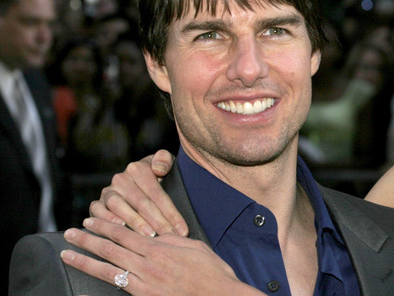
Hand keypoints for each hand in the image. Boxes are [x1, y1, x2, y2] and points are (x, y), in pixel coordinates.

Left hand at [61, 218, 264, 295]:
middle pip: (110, 249)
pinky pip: (116, 292)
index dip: (105, 226)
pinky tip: (80, 293)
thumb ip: (171, 240)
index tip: (91, 220)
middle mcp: (147, 265)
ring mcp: (144, 284)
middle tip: (70, 233)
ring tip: (67, 255)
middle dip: (88, 239)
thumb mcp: (194, 247)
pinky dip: (95, 293)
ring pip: (108, 270)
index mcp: (159, 249)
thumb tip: (156, 234)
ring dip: (85, 261)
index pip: (124, 233)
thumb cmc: (212, 273)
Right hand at [90, 149, 187, 236]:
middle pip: (141, 202)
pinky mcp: (97, 204)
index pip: (157, 193)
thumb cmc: (158, 175)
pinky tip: (122, 229)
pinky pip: (98, 211)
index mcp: (138, 168)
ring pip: (119, 206)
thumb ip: (165, 159)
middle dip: (158, 221)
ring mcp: (107, 191)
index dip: (171, 213)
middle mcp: (121, 179)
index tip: (183, 229)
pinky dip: (107, 219)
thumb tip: (158, 169)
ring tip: (150, 235)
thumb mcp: (166, 163)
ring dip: (135, 222)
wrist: (136, 180)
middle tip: (170, 236)